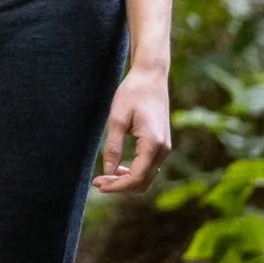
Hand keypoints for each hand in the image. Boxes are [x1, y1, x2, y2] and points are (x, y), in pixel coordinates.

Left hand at [91, 63, 170, 194]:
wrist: (151, 77)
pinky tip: (119, 167)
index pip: (136, 177)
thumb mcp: (117, 118)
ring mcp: (165, 148)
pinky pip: (149, 166)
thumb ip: (113, 146)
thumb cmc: (132, 92)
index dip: (117, 185)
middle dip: (121, 185)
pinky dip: (134, 171)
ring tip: (106, 176)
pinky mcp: (162, 144)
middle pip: (143, 182)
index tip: (99, 185)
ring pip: (147, 176)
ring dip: (127, 180)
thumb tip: (108, 171)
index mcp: (153, 144)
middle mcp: (163, 150)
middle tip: (98, 182)